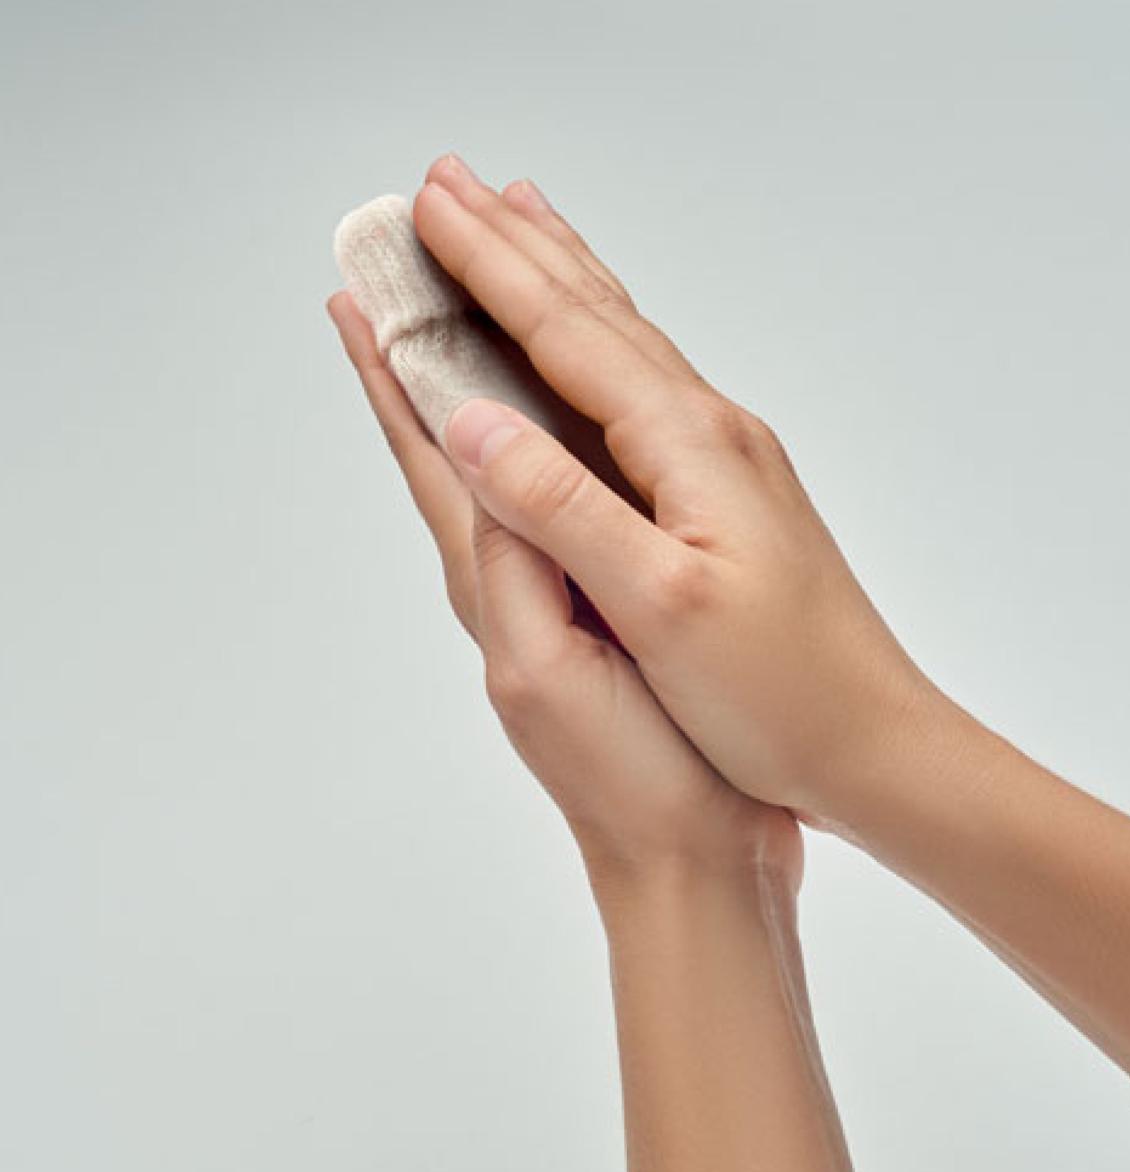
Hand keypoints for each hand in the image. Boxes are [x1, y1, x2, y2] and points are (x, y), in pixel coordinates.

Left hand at [326, 287, 800, 894]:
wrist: (690, 852)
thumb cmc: (626, 775)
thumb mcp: (549, 670)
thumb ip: (512, 566)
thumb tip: (480, 455)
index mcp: (490, 587)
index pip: (424, 461)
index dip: (389, 378)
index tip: (356, 296)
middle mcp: (510, 578)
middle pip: (452, 448)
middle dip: (423, 360)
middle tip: (402, 277)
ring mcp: (556, 589)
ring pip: (508, 463)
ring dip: (482, 387)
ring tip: (476, 318)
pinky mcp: (608, 602)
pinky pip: (566, 496)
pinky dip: (554, 440)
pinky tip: (568, 417)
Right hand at [397, 153, 935, 828]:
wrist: (870, 741)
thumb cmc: (777, 692)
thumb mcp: (662, 606)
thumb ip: (563, 508)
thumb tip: (472, 420)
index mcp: (687, 445)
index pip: (567, 332)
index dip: (489, 269)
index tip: (427, 208)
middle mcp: (707, 431)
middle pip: (595, 312)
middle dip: (514, 246)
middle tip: (451, 184)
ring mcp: (719, 459)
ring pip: (622, 340)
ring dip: (559, 277)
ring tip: (519, 222)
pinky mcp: (722, 493)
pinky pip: (640, 387)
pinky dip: (596, 341)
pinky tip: (591, 343)